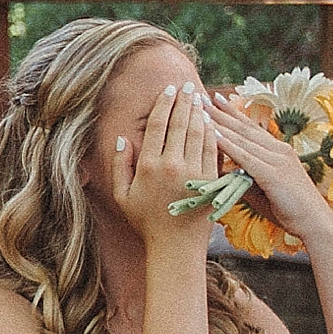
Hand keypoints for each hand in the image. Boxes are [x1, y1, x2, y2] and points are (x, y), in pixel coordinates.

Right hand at [114, 81, 218, 253]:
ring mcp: (193, 174)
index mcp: (148, 166)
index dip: (164, 104)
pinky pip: (213, 150)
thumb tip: (123, 138)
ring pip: (198, 133)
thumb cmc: (145, 221)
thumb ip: (119, 164)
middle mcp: (172, 166)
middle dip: (185, 101)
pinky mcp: (211, 182)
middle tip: (188, 85)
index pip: (158, 125)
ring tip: (200, 97)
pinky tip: (212, 122)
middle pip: (180, 124)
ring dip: (199, 112)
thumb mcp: (122, 194)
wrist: (175, 248)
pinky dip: (213, 133)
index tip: (169, 90)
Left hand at [209, 93, 332, 240]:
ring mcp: (277, 160)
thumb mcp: (263, 189)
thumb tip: (221, 173)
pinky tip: (213, 136)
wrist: (316, 224)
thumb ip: (244, 178)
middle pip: (243, 127)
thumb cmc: (289, 210)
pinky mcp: (273, 174)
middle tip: (199, 95)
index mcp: (278, 151)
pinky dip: (228, 145)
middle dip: (220, 111)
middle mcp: (278, 150)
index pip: (250, 127)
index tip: (214, 98)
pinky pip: (246, 157)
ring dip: (219, 123)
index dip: (231, 112)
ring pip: (242, 138)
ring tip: (200, 109)